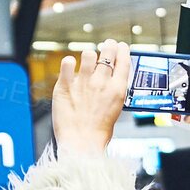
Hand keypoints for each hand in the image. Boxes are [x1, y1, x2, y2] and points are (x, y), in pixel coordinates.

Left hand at [52, 39, 130, 157]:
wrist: (81, 144)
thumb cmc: (98, 132)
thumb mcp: (115, 110)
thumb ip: (113, 92)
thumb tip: (112, 79)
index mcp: (117, 90)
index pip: (123, 61)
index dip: (122, 50)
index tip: (120, 46)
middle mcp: (101, 83)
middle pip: (107, 54)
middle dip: (108, 46)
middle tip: (107, 45)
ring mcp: (83, 83)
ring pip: (88, 54)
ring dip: (89, 55)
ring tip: (87, 60)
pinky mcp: (65, 86)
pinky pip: (67, 63)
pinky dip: (69, 62)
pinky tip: (70, 66)